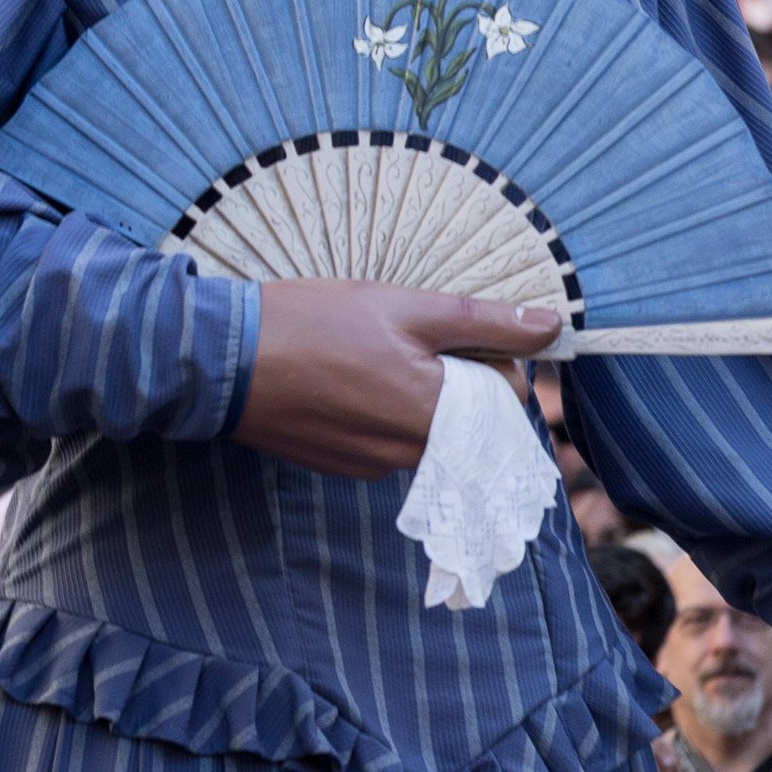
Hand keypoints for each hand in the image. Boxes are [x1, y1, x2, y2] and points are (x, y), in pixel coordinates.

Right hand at [227, 282, 560, 480]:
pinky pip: (382, 442)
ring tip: (360, 355)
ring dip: (409, 396)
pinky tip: (335, 379)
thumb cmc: (310, 323)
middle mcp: (412, 455)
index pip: (506, 395)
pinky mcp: (338, 466)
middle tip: (398, 336)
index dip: (485, 355)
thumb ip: (481, 321)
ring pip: (423, 431)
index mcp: (438, 415)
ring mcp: (371, 466)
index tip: (446, 329)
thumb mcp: (401, 306)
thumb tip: (552, 324)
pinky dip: (372, 412)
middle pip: (466, 418)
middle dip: (447, 378)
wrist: (219, 361)